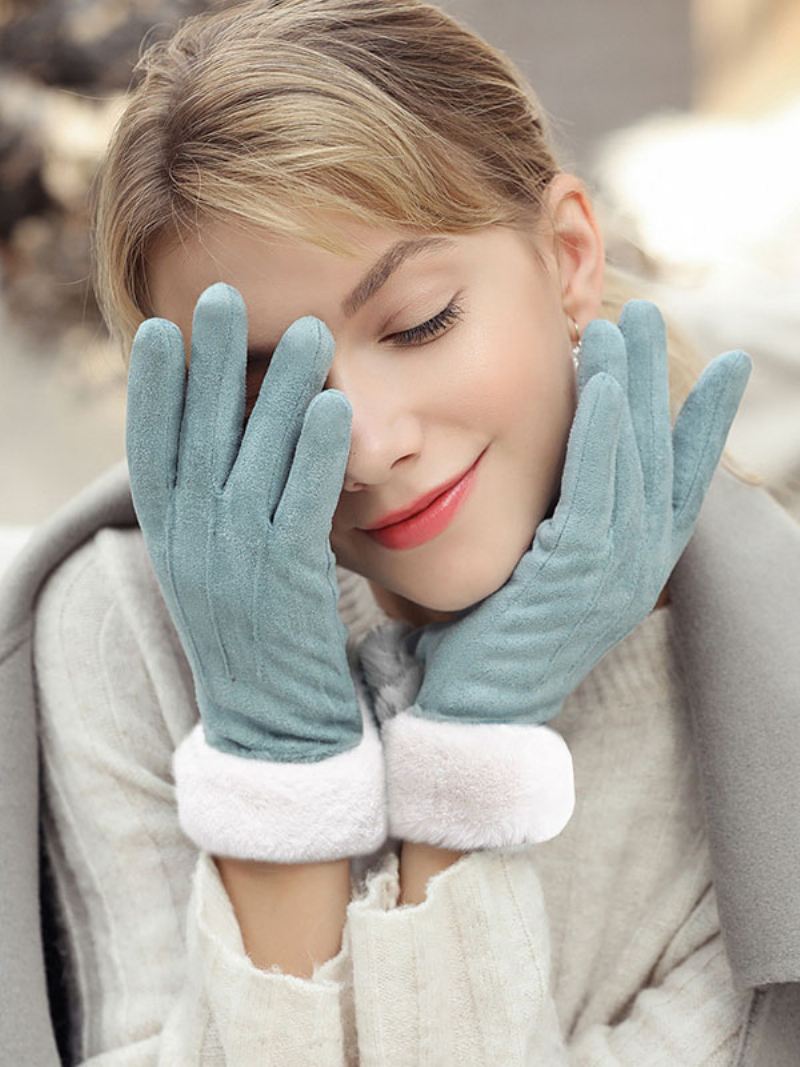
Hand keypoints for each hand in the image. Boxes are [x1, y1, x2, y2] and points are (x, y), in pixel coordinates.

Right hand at [126, 282, 385, 861]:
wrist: (278, 733)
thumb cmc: (261, 639)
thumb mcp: (224, 569)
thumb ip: (223, 508)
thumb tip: (237, 439)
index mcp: (171, 541)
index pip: (149, 451)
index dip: (150, 390)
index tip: (157, 330)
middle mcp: (191, 547)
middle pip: (195, 439)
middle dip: (207, 365)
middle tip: (219, 295)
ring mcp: (235, 567)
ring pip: (250, 462)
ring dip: (275, 391)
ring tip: (303, 331)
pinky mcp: (287, 588)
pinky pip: (298, 506)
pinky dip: (312, 454)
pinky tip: (332, 405)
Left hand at [357, 299, 751, 850]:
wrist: (469, 712)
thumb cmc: (493, 636)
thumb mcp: (543, 569)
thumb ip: (563, 520)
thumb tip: (558, 462)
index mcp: (636, 564)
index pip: (683, 479)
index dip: (706, 420)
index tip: (727, 364)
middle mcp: (639, 567)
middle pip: (660, 454)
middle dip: (657, 380)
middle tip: (645, 314)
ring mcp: (615, 575)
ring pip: (635, 462)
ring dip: (630, 389)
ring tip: (619, 324)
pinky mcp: (576, 579)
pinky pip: (598, 492)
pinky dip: (602, 436)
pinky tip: (597, 386)